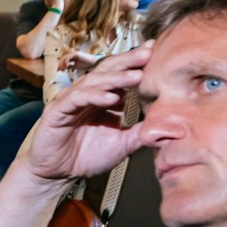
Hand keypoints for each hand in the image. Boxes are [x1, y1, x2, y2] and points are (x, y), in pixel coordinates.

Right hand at [22, 45, 151, 181]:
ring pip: (93, 82)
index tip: (155, 51)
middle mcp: (86, 95)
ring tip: (136, 76)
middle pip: (107, 71)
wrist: (57, 174)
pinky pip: (76, 99)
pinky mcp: (57, 111)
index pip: (120, 75)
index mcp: (102, 98)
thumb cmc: (86, 157)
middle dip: (128, 61)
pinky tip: (111, 97)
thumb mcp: (122, 145)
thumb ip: (140, 133)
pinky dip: (94, 96)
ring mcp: (71, 101)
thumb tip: (169, 127)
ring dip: (115, 78)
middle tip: (148, 53)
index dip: (135, 64)